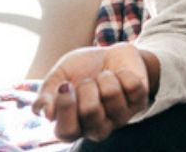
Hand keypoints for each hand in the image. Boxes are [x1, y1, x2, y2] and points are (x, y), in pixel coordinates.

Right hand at [31, 43, 152, 141]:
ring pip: (112, 94)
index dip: (65, 106)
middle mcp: (96, 128)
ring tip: (105, 77)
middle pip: (90, 111)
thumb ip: (46, 95)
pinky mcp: (139, 103)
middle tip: (88, 81)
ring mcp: (120, 118)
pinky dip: (123, 72)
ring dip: (105, 77)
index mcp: (73, 127)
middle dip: (87, 86)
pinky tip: (121, 75)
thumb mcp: (58, 77)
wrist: (109, 53)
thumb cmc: (80, 70)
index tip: (65, 85)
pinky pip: (132, 85)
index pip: (66, 132)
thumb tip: (47, 113)